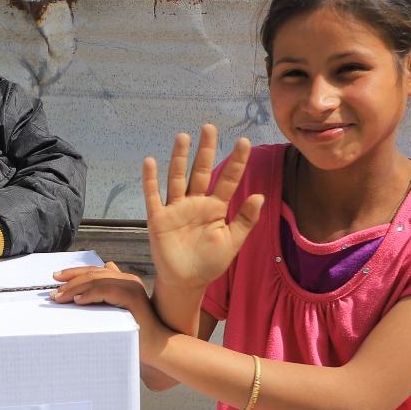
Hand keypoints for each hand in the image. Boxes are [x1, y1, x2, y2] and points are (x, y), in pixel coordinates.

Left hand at [50, 262, 168, 357]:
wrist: (155, 345)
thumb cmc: (134, 331)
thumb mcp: (116, 310)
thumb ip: (106, 296)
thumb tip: (89, 285)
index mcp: (124, 280)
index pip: (95, 270)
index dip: (74, 272)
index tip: (56, 278)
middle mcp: (128, 279)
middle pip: (93, 272)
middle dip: (70, 280)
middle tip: (53, 291)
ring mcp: (131, 286)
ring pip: (97, 279)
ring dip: (75, 288)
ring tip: (60, 297)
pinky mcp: (132, 296)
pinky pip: (105, 290)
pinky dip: (89, 294)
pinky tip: (77, 300)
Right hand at [146, 125, 263, 289]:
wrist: (186, 282)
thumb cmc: (210, 262)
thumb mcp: (233, 241)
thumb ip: (245, 219)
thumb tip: (260, 195)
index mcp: (216, 207)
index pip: (228, 180)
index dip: (236, 162)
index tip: (243, 141)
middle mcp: (195, 203)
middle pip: (200, 171)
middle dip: (205, 150)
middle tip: (209, 127)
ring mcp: (176, 208)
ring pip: (178, 178)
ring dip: (179, 158)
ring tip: (183, 137)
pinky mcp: (159, 218)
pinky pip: (154, 196)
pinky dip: (151, 180)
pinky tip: (150, 161)